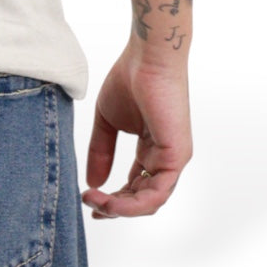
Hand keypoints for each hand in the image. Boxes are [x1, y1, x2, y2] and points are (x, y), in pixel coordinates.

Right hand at [82, 43, 192, 218]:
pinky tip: (111, 200)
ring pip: (150, 201)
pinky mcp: (176, 157)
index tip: (90, 200)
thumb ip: (101, 151)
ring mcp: (172, 159)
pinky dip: (133, 203)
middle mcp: (164, 158)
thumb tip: (93, 183)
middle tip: (91, 207)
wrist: (146, 57)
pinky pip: (157, 193)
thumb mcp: (107, 121)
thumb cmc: (130, 79)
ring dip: (121, 208)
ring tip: (96, 204)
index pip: (135, 186)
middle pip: (142, 198)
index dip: (114, 198)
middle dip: (115, 207)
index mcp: (151, 149)